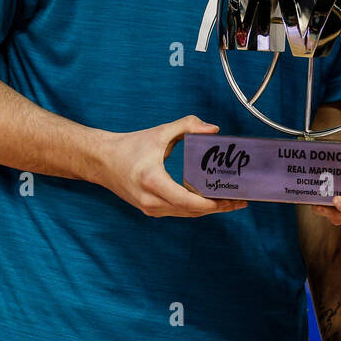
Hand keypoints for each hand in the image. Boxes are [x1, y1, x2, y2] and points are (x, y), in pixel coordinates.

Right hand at [100, 115, 247, 217]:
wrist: (101, 161)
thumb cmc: (129, 146)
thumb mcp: (160, 133)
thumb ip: (187, 126)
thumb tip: (213, 129)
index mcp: (153, 182)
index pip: (187, 201)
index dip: (210, 203)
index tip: (229, 198)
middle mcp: (151, 201)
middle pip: (191, 211)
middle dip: (217, 207)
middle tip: (239, 200)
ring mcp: (150, 208)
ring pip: (186, 214)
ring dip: (208, 210)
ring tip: (230, 201)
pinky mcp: (150, 210)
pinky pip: (178, 212)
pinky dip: (195, 208)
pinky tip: (210, 201)